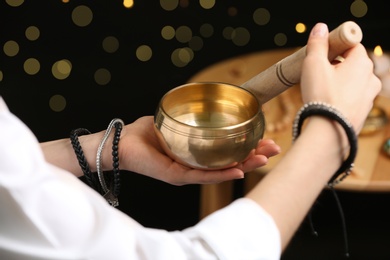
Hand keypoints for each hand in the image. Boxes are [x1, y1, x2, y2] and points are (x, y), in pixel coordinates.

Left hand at [118, 116, 280, 184]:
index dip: (248, 146)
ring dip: (245, 164)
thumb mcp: (173, 120)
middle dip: (254, 156)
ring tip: (264, 158)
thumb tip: (209, 101)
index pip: (227, 152)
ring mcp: (188, 173)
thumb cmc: (144, 132)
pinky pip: (203, 176)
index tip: (266, 138)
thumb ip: (190, 115)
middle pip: (230, 163)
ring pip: (222, 171)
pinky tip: (239, 170)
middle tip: (274, 149)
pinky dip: (222, 174)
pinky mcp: (177, 176)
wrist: (120, 143)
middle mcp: (196, 166)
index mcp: (197, 154)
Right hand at [300, 23, 381, 132]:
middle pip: (352, 64)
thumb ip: (317, 44)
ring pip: (352, 82)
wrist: (329, 131)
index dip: (335, 48)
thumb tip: (320, 28)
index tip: (321, 55)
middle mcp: (371, 77)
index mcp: (362, 62)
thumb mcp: (313, 65)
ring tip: (321, 91)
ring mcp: (369, 96)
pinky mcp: (363, 111)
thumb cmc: (322, 96)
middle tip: (317, 74)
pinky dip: (341, 97)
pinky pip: (352, 97)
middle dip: (336, 66)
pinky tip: (328, 103)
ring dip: (339, 82)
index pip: (351, 45)